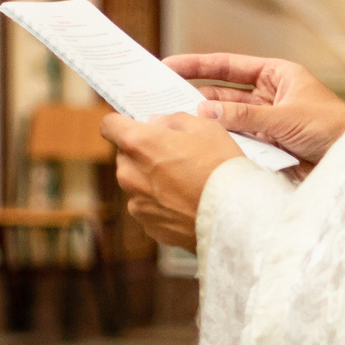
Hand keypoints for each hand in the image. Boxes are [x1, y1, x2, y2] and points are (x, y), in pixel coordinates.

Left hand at [97, 112, 241, 254]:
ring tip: (185, 182)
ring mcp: (136, 202)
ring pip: (136, 182)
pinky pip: (148, 206)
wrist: (235, 217)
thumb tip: (156, 123)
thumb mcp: (205, 128)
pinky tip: (186, 202)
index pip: (109, 125)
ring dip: (151, 179)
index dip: (120, 123)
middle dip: (143, 153)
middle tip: (174, 155)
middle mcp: (129, 173)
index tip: (133, 125)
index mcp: (138, 144)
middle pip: (125, 156)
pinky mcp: (147, 224)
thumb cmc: (221, 167)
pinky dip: (161, 203)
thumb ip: (173, 120)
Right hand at [165, 52, 344, 165]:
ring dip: (203, 122)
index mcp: (276, 76)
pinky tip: (198, 144)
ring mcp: (264, 123)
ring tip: (172, 122)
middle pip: (220, 93)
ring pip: (224, 120)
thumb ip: (244, 116)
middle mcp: (267, 97)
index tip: (166, 66)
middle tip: (159, 98)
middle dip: (192, 96)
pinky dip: (218, 142)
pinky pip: (235, 141)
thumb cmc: (334, 129)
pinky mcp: (265, 147)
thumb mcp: (286, 118)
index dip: (195, 65)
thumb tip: (202, 113)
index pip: (227, 66)